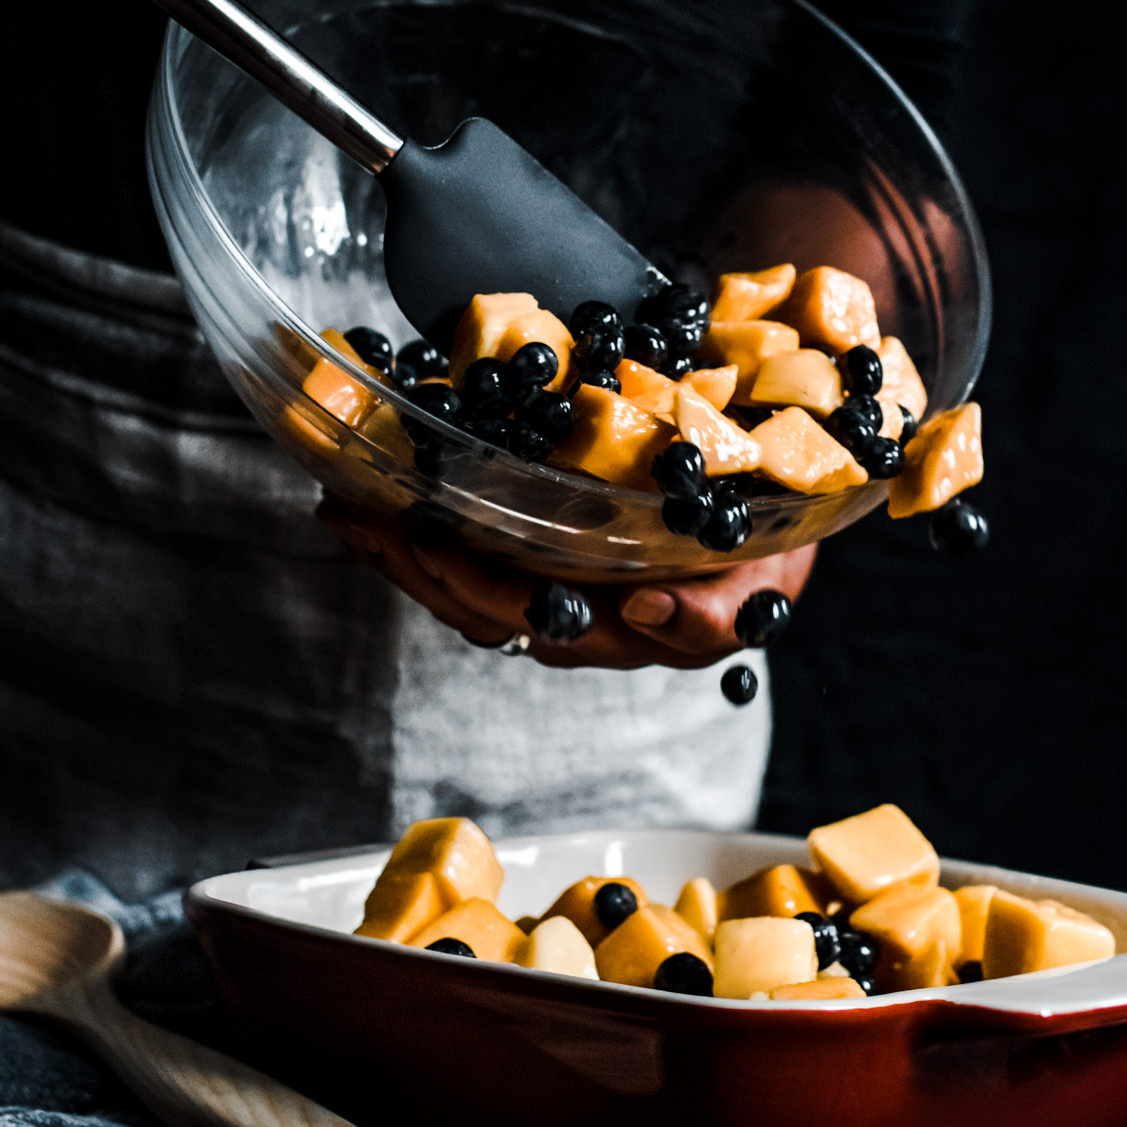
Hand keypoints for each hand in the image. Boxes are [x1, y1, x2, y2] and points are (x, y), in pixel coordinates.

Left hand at [317, 495, 816, 669]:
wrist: (781, 496)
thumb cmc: (774, 533)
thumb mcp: (768, 573)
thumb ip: (720, 610)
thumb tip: (649, 614)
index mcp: (631, 630)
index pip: (541, 623)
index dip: (483, 592)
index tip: (419, 542)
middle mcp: (587, 625)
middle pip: (482, 608)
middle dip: (414, 564)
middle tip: (356, 512)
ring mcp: (562, 598)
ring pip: (465, 592)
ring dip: (400, 552)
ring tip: (346, 505)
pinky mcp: (545, 566)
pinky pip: (471, 565)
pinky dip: (419, 536)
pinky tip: (377, 504)